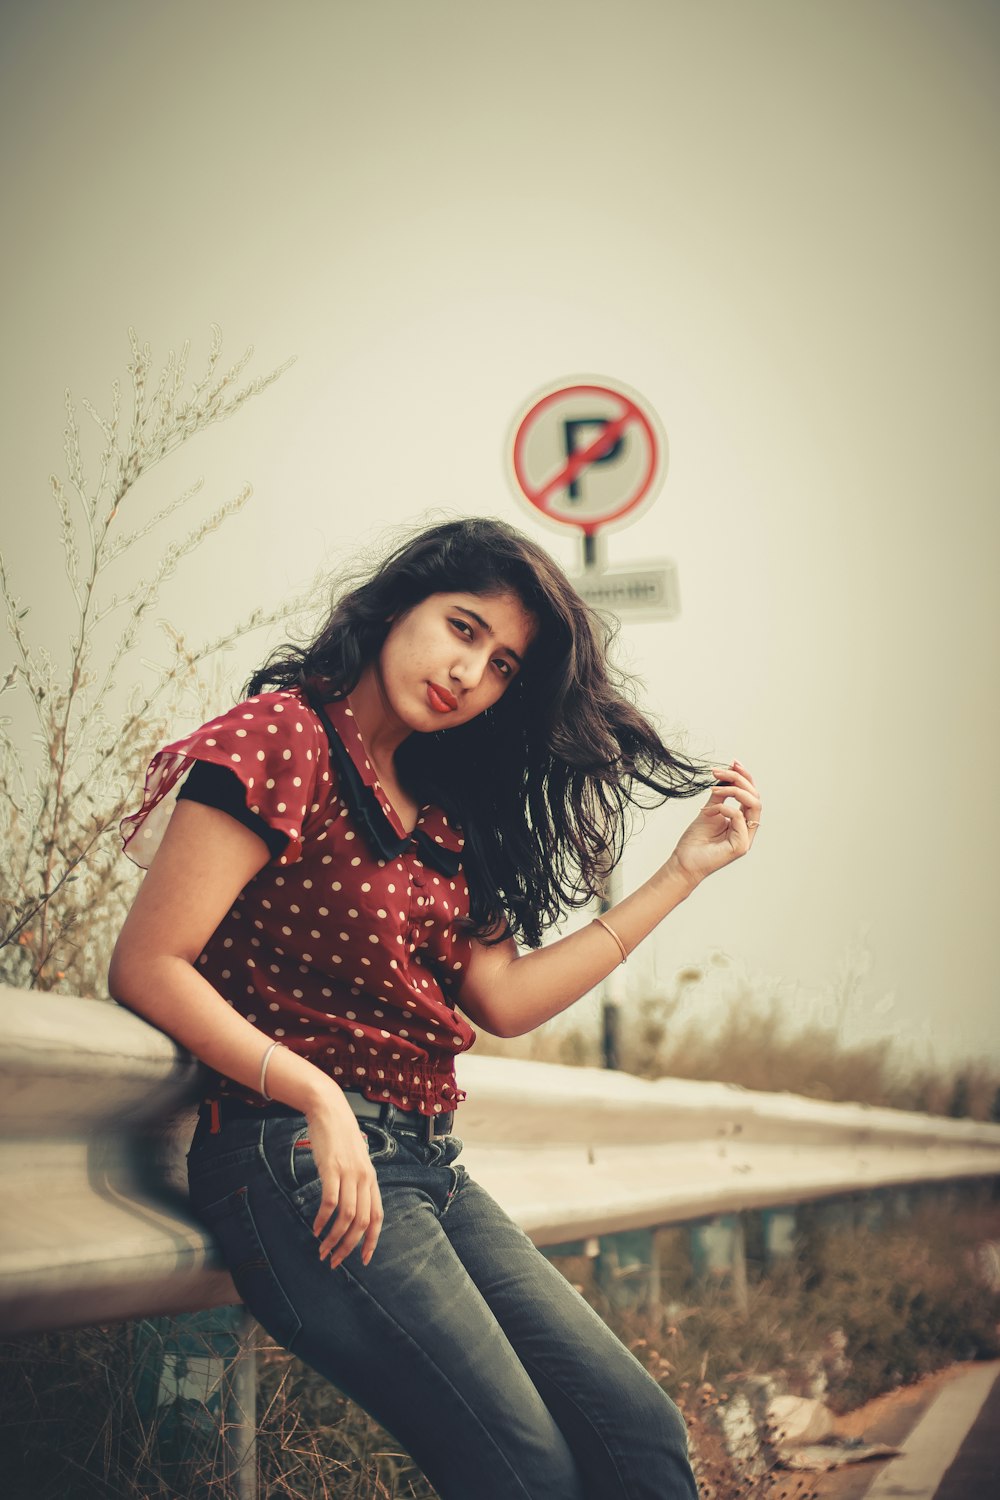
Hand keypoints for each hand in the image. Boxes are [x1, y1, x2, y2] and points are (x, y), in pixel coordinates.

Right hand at [304, 1088, 384, 1269]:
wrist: (329, 1109)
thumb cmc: (340, 1136)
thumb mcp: (354, 1160)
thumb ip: (356, 1180)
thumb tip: (352, 1204)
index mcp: (371, 1179)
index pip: (377, 1217)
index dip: (371, 1241)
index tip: (363, 1260)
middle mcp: (364, 1178)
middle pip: (362, 1222)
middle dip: (348, 1247)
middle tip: (334, 1261)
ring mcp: (349, 1173)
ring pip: (346, 1216)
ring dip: (334, 1239)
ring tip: (322, 1250)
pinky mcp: (332, 1168)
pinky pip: (330, 1202)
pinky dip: (322, 1220)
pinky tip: (315, 1228)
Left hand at [668, 760, 760, 886]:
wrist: (684, 862)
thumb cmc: (695, 841)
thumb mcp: (709, 811)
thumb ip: (720, 796)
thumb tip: (726, 775)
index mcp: (742, 820)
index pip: (751, 794)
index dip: (745, 777)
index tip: (733, 762)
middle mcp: (747, 828)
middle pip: (756, 797)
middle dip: (740, 779)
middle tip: (719, 771)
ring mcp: (746, 838)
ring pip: (754, 805)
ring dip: (734, 790)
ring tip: (713, 790)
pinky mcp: (741, 846)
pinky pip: (740, 818)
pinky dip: (724, 808)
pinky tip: (708, 811)